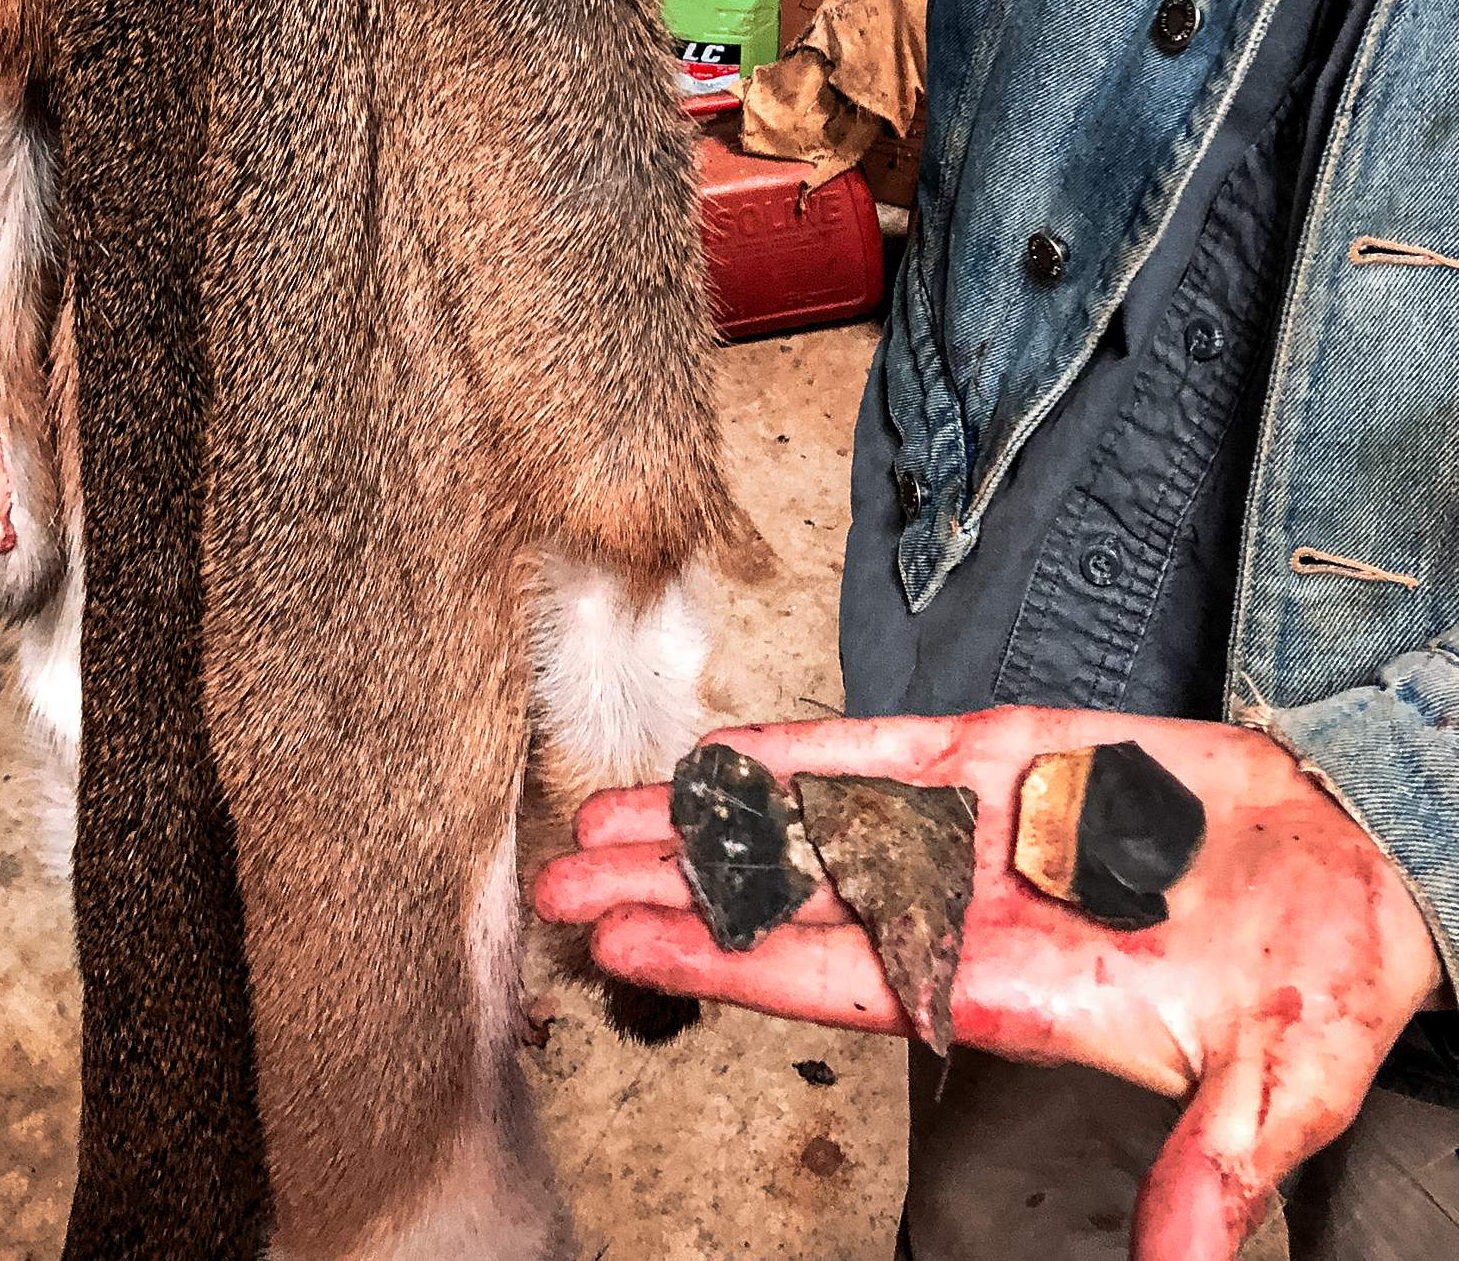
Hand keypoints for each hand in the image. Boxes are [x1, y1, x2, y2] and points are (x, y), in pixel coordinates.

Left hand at [534, 708, 1443, 1260]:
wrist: (1358, 853)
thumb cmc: (1326, 972)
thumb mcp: (1288, 1079)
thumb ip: (1222, 1168)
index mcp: (1009, 990)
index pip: (833, 979)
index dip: (723, 958)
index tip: (621, 942)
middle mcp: (960, 912)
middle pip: (787, 900)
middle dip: (672, 889)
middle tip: (558, 880)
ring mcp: (967, 832)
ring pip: (807, 820)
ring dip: (706, 817)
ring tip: (603, 812)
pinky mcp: (997, 758)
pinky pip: (872, 752)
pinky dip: (791, 749)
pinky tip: (717, 753)